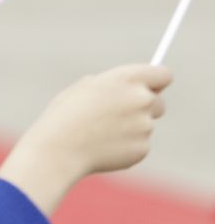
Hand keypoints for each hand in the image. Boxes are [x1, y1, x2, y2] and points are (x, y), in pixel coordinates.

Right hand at [0, 63, 170, 215]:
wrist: (60, 149)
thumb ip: (113, 86)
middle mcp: (141, 99)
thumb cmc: (65, 115)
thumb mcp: (84, 88)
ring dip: (130, 128)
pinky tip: (103, 146)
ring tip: (100, 132)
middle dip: (144, 107)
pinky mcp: (143, 148)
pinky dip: (125, 145)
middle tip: (119, 113)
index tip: (152, 87)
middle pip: (159, 102)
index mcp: (126, 79)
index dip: (156, 81)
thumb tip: (131, 90)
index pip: (163, 74)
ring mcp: (145, 125)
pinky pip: (139, 144)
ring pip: (145, 125)